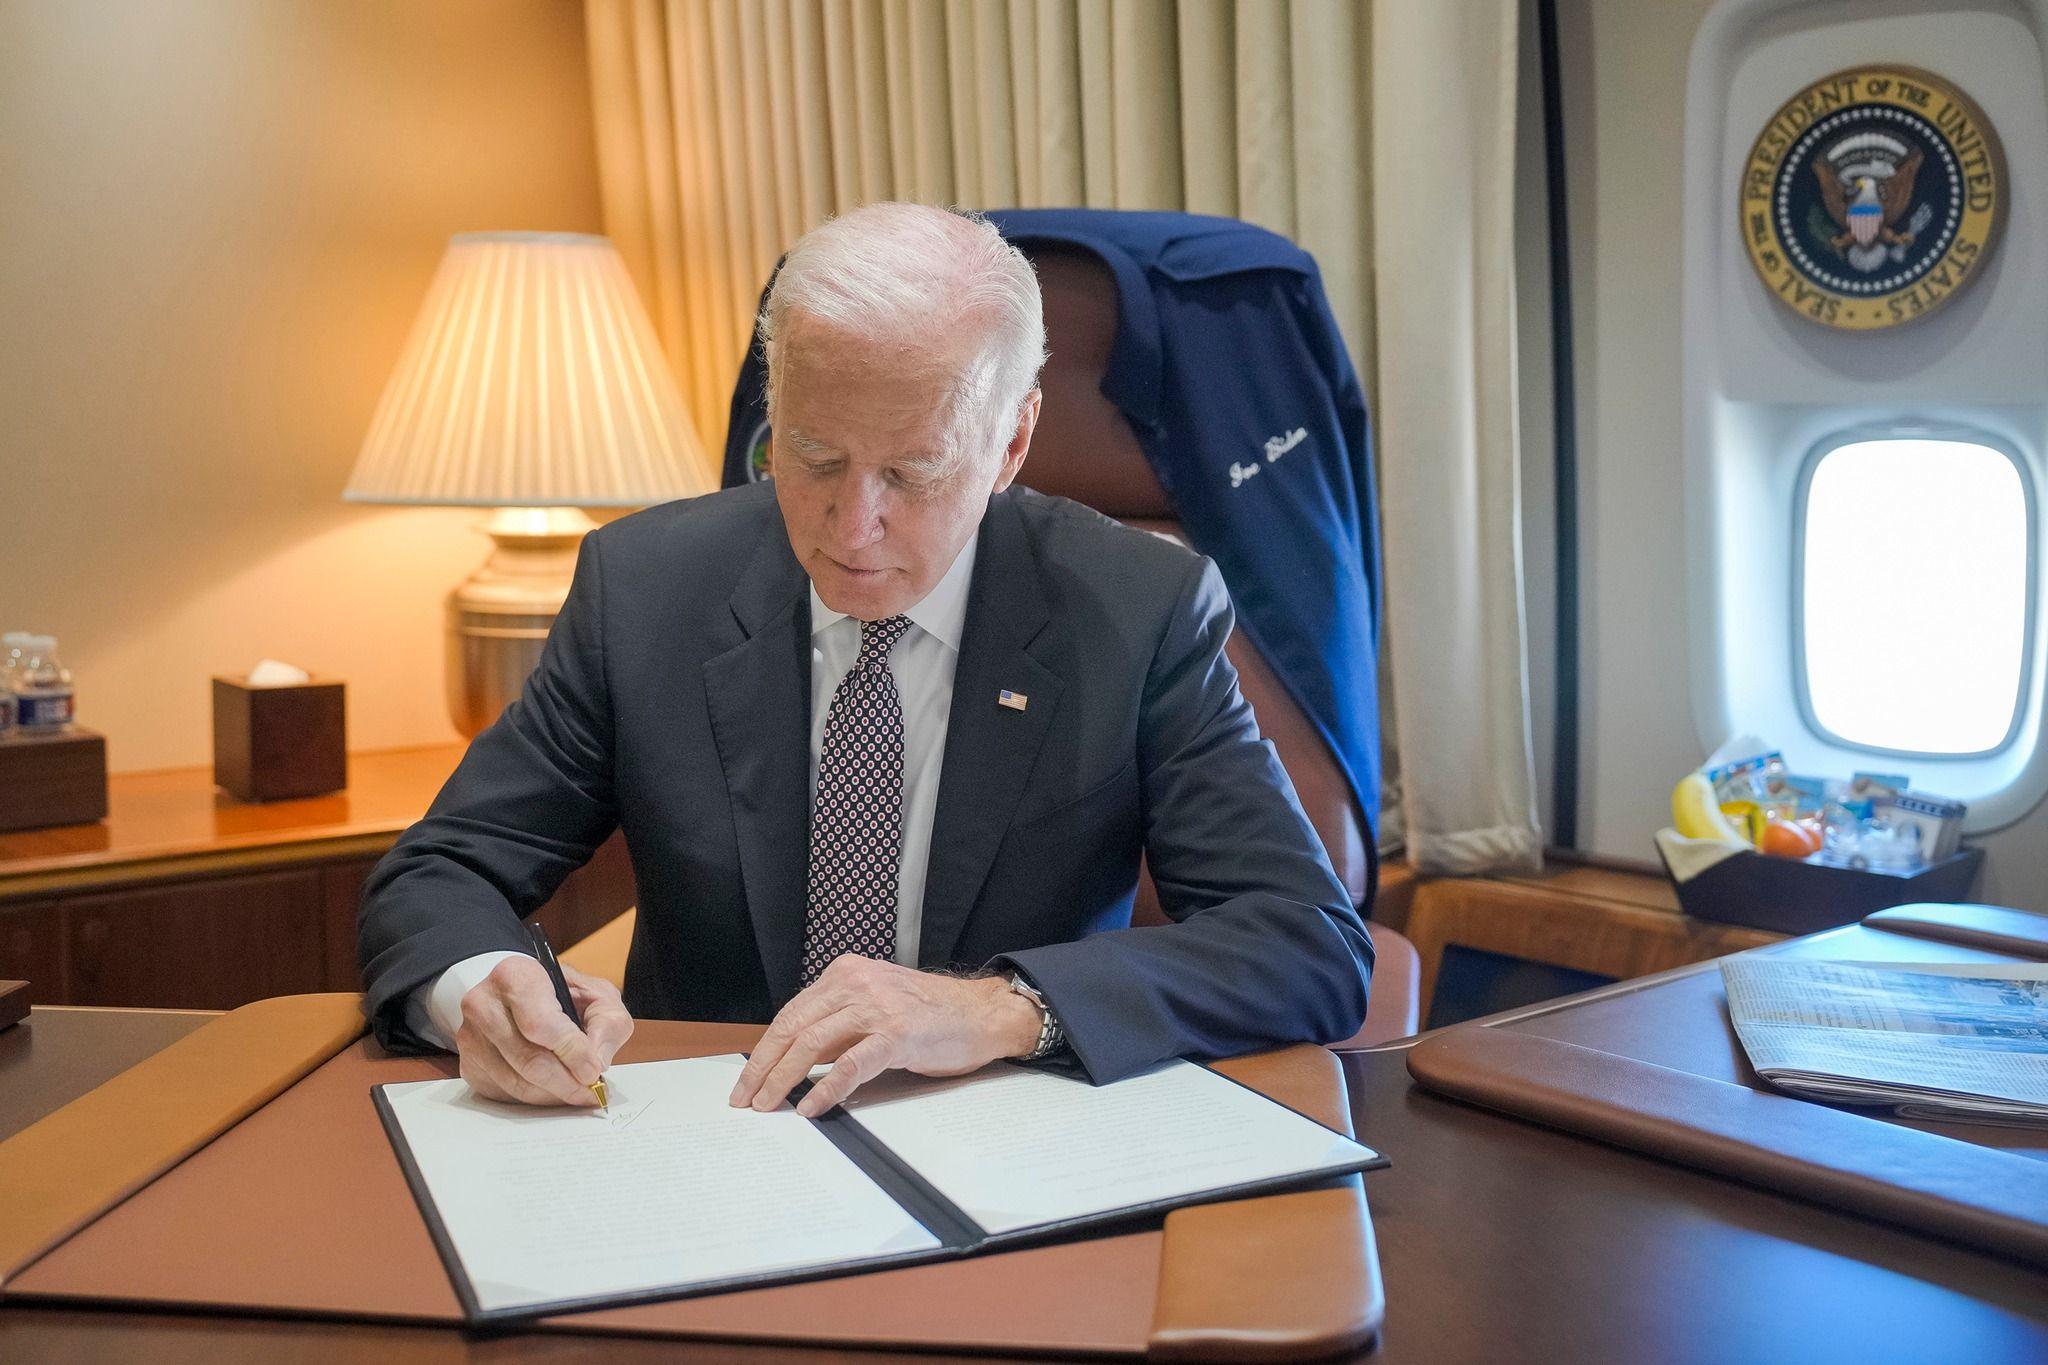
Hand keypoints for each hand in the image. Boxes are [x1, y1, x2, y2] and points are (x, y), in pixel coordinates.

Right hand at [455, 955, 633, 1106]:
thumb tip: (596, 1061)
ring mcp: (470, 1037)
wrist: (518, 995)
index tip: (594, 1070)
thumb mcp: (596, 994)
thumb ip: (607, 1023)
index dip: (571, 1051)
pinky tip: (555, 1091)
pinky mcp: (469, 1065)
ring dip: (554, 1095)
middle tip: (592, 1091)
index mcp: (514, 975)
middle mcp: (483, 1004)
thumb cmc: (561, 994)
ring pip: (517, 1083)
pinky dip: (537, 1100)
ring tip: (579, 1092)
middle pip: (528, 1059)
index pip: (540, 1023)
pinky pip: (505, 1094)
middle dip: (567, 1082)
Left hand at [728, 956, 1042, 1117]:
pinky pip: (850, 1063)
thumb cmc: (930, 1015)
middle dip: (762, 1067)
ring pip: (812, 1043)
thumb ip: (839, 1022)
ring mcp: (877, 1007)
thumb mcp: (876, 1005)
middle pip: (793, 1027)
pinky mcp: (897, 1034)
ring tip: (768, 1105)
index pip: (791, 1014)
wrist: (981, 1013)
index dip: (764, 1050)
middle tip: (745, 1098)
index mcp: (846, 974)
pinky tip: (810, 1105)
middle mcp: (856, 984)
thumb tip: (795, 1061)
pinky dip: (825, 1087)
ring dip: (783, 1079)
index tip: (747, 1079)